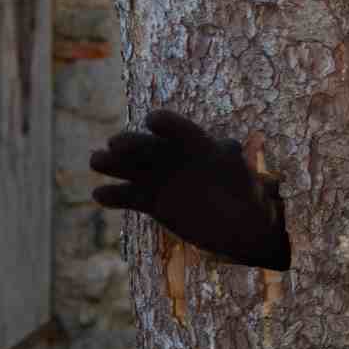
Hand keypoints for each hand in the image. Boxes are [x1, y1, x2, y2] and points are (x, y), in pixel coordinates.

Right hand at [90, 110, 290, 269]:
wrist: (241, 228)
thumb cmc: (250, 200)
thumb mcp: (250, 187)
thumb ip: (241, 173)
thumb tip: (238, 153)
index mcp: (203, 146)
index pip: (182, 129)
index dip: (168, 125)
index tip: (152, 121)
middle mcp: (178, 158)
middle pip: (151, 146)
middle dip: (133, 143)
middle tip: (114, 144)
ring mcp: (162, 178)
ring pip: (133, 167)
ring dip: (114, 163)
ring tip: (97, 161)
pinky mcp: (151, 201)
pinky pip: (129, 196)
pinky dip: (115, 195)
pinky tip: (100, 195)